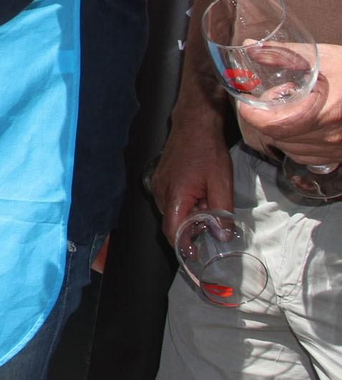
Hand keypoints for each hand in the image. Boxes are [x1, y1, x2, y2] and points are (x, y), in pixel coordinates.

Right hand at [151, 113, 233, 243]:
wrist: (194, 124)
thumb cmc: (209, 151)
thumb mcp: (222, 182)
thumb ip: (222, 211)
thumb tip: (222, 235)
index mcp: (176, 196)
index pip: (173, 232)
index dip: (184, 246)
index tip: (196, 255)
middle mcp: (161, 193)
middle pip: (172, 223)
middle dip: (191, 228)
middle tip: (213, 222)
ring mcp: (158, 185)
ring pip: (171, 212)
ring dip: (188, 215)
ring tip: (208, 203)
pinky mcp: (159, 178)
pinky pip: (169, 200)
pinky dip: (183, 204)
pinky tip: (199, 193)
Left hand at [237, 43, 341, 165]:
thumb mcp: (321, 57)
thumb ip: (283, 54)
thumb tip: (248, 48)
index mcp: (324, 112)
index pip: (274, 125)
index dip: (252, 115)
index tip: (246, 102)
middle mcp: (331, 136)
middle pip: (279, 137)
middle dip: (266, 119)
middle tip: (271, 99)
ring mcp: (337, 148)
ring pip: (291, 149)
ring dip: (280, 132)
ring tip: (289, 109)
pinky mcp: (341, 154)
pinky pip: (307, 156)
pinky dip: (296, 143)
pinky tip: (302, 124)